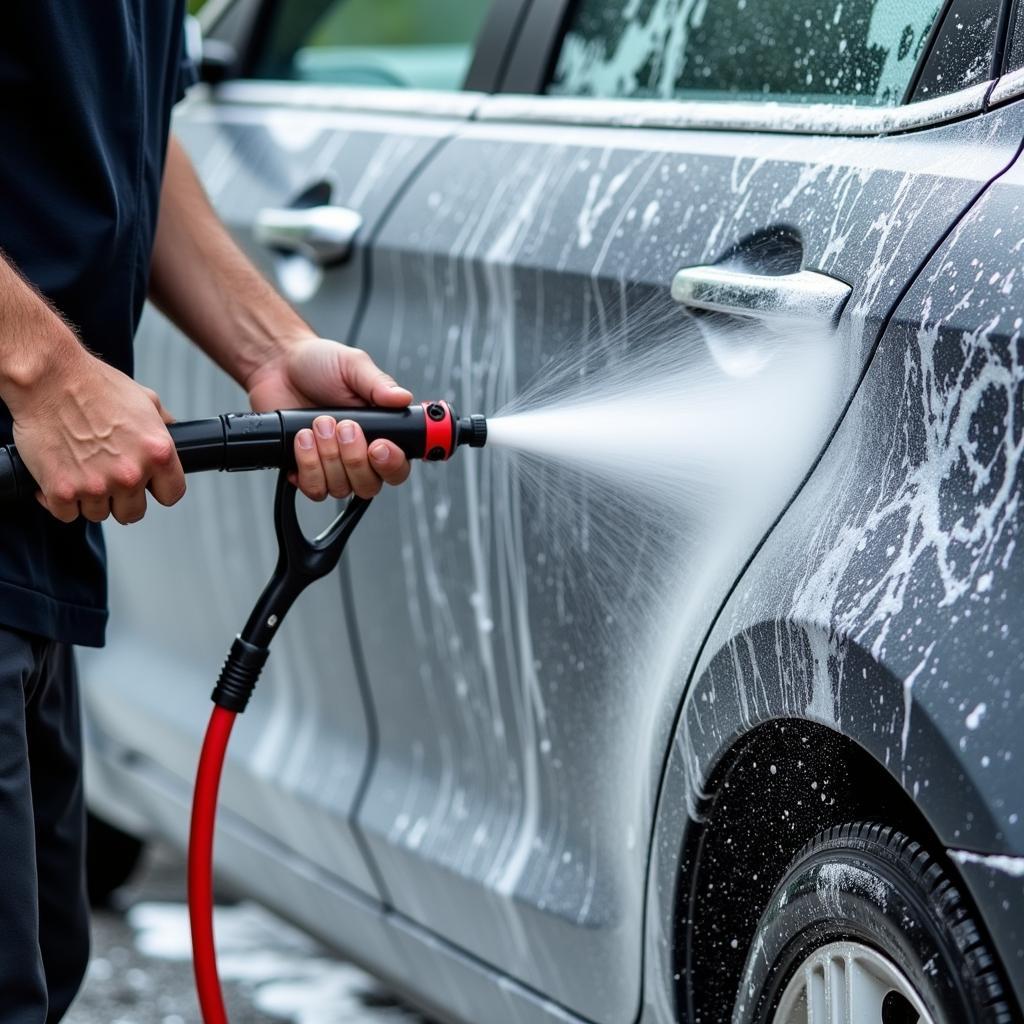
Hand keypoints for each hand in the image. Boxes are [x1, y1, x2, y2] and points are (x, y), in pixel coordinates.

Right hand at [9, 345, 184, 523]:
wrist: (47, 377)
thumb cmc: (94, 384)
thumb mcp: (145, 399)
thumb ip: (163, 423)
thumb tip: (174, 431)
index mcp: (157, 453)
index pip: (172, 495)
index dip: (158, 490)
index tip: (148, 485)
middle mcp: (130, 474)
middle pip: (134, 513)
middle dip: (122, 499)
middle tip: (107, 477)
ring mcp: (96, 486)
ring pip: (98, 514)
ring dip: (90, 498)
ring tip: (80, 470)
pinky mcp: (61, 492)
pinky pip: (66, 514)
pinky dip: (59, 500)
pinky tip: (58, 477)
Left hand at [247, 336, 413, 500]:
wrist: (278, 365)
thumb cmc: (318, 364)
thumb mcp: (354, 366)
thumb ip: (379, 384)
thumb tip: (403, 398)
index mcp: (380, 432)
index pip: (398, 466)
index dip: (392, 464)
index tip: (378, 446)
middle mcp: (359, 454)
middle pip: (370, 485)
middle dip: (353, 458)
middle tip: (342, 426)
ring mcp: (333, 466)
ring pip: (341, 488)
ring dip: (327, 458)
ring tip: (316, 425)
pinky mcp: (306, 470)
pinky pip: (313, 488)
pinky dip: (307, 466)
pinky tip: (302, 440)